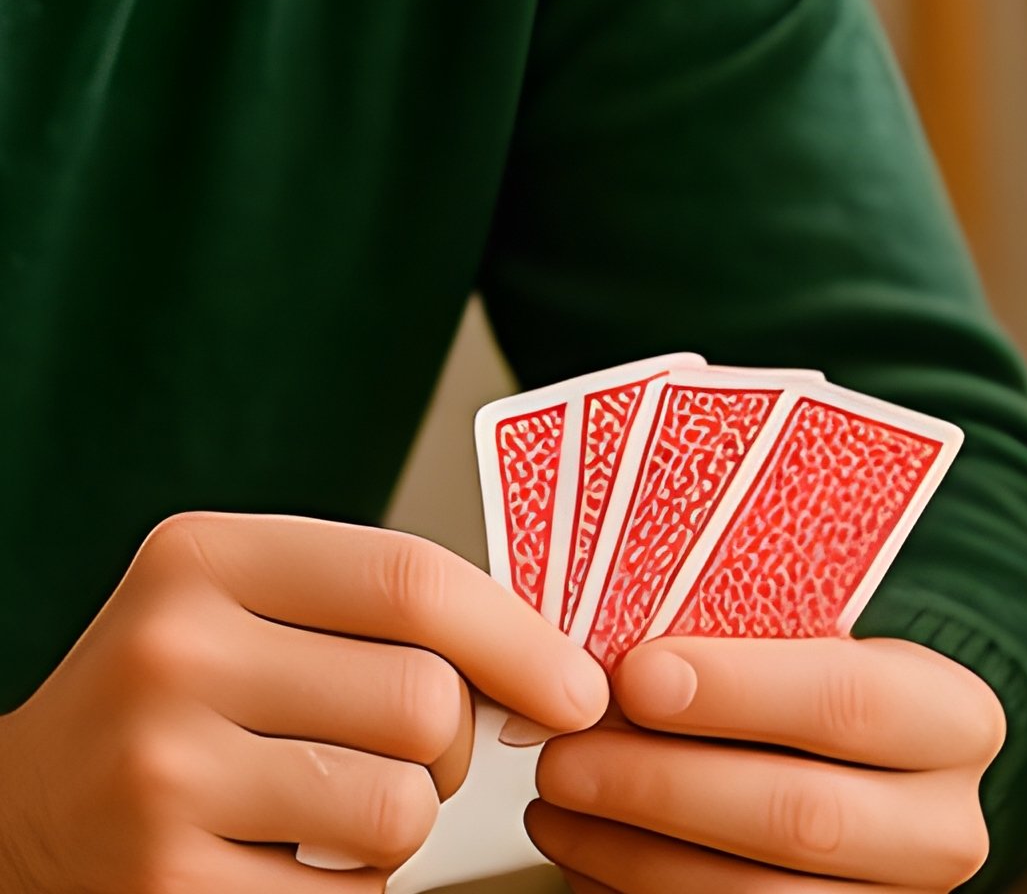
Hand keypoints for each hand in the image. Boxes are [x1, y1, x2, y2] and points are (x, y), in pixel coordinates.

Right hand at [0, 512, 608, 892]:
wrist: (21, 813)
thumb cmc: (183, 695)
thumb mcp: (253, 600)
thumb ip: (384, 606)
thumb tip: (554, 668)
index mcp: (203, 556)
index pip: (411, 580)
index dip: (519, 637)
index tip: (579, 686)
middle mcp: (173, 654)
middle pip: (422, 700)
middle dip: (451, 738)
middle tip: (409, 747)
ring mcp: (161, 777)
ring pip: (399, 807)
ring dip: (405, 820)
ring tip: (338, 800)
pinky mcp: (164, 889)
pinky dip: (355, 891)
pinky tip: (296, 859)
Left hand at [527, 636, 1005, 891]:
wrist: (875, 778)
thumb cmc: (826, 693)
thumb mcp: (822, 648)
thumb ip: (750, 642)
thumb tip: (613, 644)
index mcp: (957, 721)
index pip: (852, 700)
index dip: (739, 689)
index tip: (637, 674)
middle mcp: (944, 828)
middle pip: (801, 815)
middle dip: (665, 785)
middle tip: (569, 754)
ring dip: (634, 852)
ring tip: (559, 800)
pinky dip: (637, 893)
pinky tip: (588, 849)